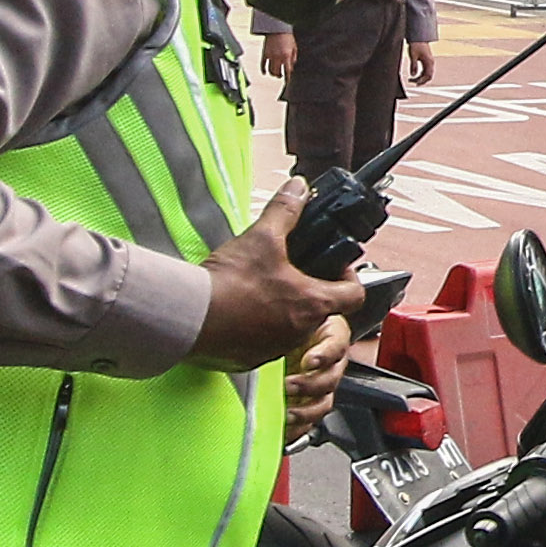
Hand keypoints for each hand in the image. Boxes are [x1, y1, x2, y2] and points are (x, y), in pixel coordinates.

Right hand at [190, 179, 371, 371]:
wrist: (191, 317)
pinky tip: (240, 307)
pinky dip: (257, 326)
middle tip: (292, 270)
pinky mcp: (251, 358)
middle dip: (310, 289)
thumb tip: (298, 188)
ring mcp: (276, 348)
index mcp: (313, 304)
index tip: (335, 266)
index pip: (354, 295)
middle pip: (321, 310)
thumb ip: (285, 210)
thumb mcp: (262, 237)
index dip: (349, 277)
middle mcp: (300, 331)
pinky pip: (263, 342)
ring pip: (292, 326)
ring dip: (284, 308)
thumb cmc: (230, 284)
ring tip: (262, 286)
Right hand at [260, 30, 296, 80]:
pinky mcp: (264, 53)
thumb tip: (291, 67)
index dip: (287, 78)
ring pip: (270, 70)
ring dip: (273, 74)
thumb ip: (293, 58)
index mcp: (286, 56)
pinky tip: (264, 73)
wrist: (277, 28)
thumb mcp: (294, 47)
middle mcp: (278, 58)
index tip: (287, 82)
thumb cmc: (287, 36)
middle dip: (279, 76)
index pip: (287, 71)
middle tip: (281, 76)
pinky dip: (263, 70)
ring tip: (275, 74)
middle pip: (277, 73)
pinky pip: (262, 64)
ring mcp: (270, 56)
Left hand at [281, 313, 352, 435]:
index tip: (309, 360)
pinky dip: (299, 428)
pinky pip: (310, 420)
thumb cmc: (279, 324)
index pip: (336, 344)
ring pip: (323, 402)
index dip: (325, 354)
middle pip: (331, 378)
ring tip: (288, 413)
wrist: (260, 339)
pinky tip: (286, 429)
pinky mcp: (308, 403)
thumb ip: (290, 314)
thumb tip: (282, 304)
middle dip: (311, 385)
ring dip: (307, 410)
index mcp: (328, 335)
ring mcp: (318, 384)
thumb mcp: (289, 313)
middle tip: (290, 385)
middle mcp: (327, 361)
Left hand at [404, 47, 434, 85]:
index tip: (415, 83)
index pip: (428, 75)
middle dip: (421, 81)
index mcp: (429, 62)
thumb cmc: (416, 45)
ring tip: (411, 79)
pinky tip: (414, 75)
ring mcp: (429, 62)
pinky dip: (420, 74)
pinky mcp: (427, 61)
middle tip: (413, 82)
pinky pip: (425, 70)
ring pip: (427, 74)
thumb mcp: (413, 56)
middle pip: (428, 76)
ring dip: (420, 78)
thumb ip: (413, 66)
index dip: (422, 81)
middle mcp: (431, 63)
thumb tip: (413, 75)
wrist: (418, 37)